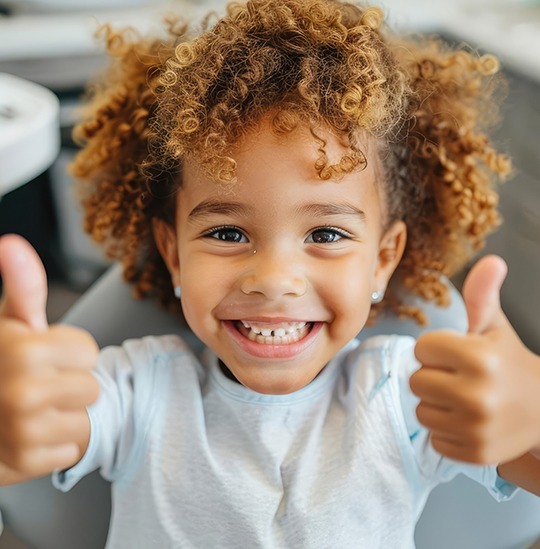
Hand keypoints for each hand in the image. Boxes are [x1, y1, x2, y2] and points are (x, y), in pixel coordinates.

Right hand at [0, 234, 99, 484]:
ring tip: (31, 412)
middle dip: (68, 386)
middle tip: (34, 386)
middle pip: (91, 387)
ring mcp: (22, 430)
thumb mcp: (8, 323)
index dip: (68, 354)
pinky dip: (53, 446)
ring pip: (85, 420)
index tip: (41, 357)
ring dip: (63, 418)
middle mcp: (22, 391)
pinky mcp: (24, 463)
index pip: (89, 353)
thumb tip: (13, 244)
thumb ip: (23, 286)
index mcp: (25, 350)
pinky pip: (71, 449)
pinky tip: (28, 436)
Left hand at [410, 255, 539, 464]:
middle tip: (459, 378)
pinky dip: (446, 431)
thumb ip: (482, 295)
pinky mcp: (475, 453)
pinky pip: (434, 438)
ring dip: (436, 405)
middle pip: (416, 380)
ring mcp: (476, 427)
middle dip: (434, 376)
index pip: (421, 348)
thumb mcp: (494, 327)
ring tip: (463, 400)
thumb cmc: (508, 363)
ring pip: (421, 410)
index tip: (456, 354)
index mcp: (480, 357)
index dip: (436, 349)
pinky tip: (468, 422)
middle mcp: (478, 394)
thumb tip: (491, 260)